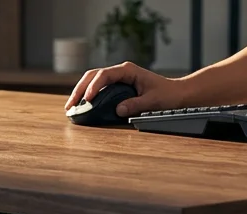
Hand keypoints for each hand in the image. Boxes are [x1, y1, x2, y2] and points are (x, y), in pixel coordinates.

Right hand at [65, 62, 189, 118]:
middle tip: (70, 105)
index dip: (93, 87)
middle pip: (93, 75)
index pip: (104, 75)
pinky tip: (81, 105)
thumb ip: (136, 105)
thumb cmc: (167, 94)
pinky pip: (98, 87)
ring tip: (70, 106)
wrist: (176, 93)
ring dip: (80, 92)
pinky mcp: (117, 85)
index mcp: (128, 70)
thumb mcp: (153, 101)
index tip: (87, 99)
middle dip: (79, 89)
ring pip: (93, 80)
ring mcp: (118, 78)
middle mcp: (121, 71)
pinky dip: (88, 95)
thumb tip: (118, 110)